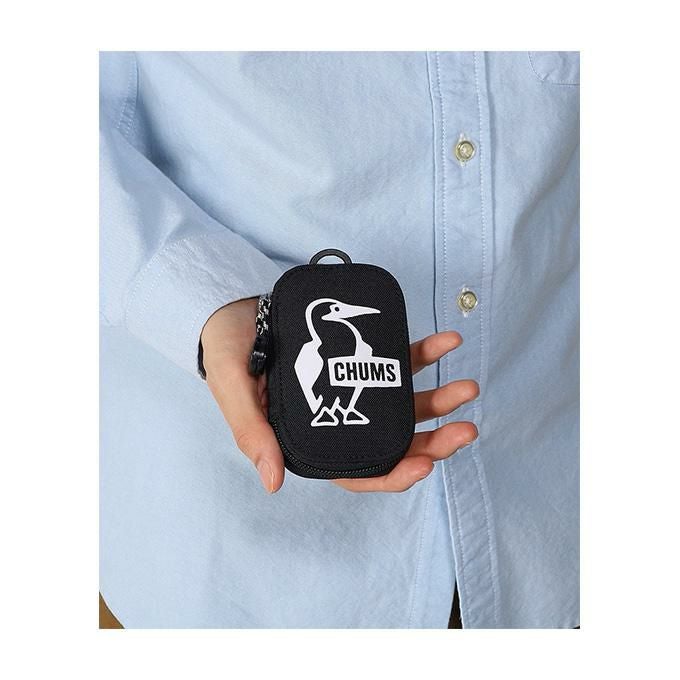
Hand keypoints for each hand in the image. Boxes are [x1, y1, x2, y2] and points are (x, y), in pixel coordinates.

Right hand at [200, 298, 478, 492]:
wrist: (235, 310)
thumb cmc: (228, 353)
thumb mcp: (233, 390)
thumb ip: (253, 432)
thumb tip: (274, 483)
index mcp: (311, 438)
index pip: (357, 469)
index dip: (392, 475)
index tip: (425, 465)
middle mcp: (340, 417)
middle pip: (394, 441)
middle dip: (433, 441)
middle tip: (464, 429)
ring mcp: (355, 387)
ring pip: (405, 404)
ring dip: (440, 399)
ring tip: (468, 387)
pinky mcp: (362, 356)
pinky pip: (400, 360)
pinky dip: (427, 354)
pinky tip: (447, 342)